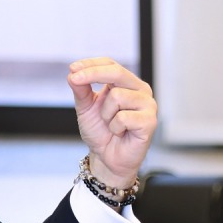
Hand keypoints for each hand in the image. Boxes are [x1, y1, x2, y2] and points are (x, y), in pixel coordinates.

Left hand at [68, 58, 157, 187]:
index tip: (72, 68)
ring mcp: (148, 104)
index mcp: (127, 83)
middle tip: (75, 80)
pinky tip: (120, 133)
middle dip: (93, 74)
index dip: (91, 64)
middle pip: (117, 72)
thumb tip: (73, 73)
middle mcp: (140, 90)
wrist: (108, 159)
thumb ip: (81, 90)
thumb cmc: (101, 132)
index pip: (110, 64)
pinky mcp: (150, 121)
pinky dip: (115, 127)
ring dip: (105, 114)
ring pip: (117, 96)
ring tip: (111, 124)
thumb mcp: (86, 108)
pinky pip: (123, 117)